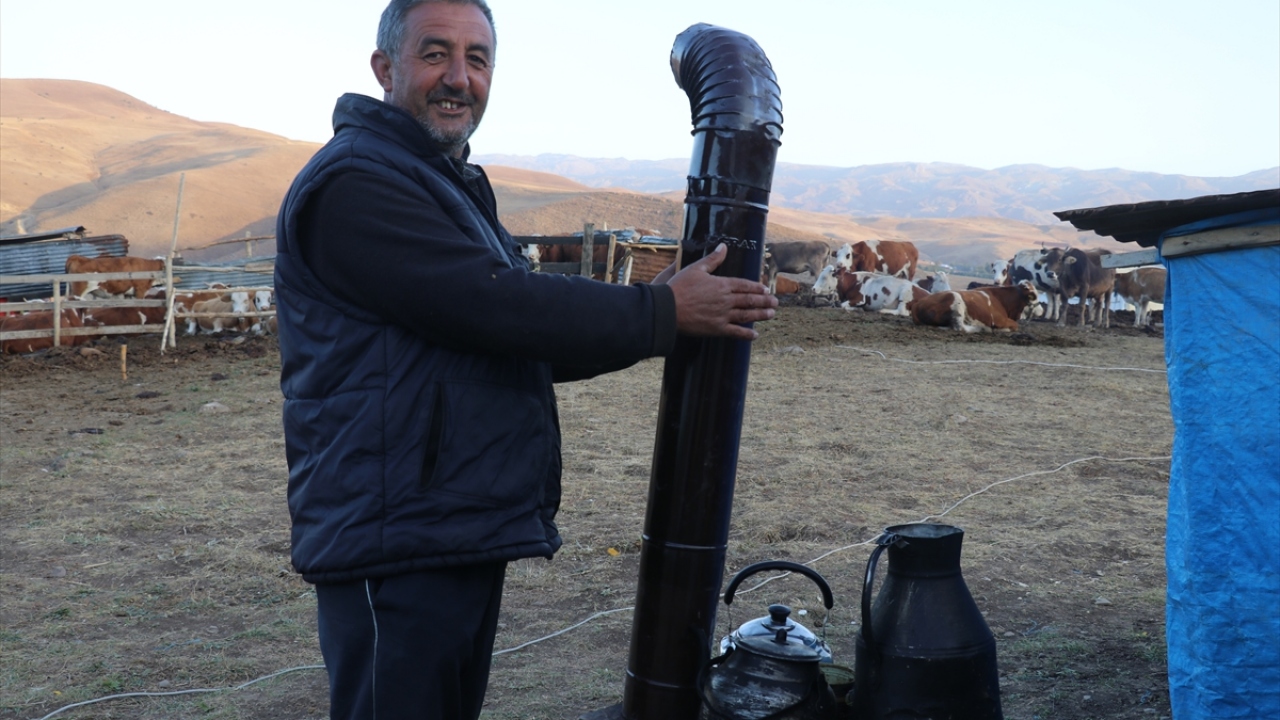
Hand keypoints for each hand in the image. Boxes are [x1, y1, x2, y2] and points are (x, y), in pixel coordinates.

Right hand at [660, 244, 777, 339]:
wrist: (668, 308)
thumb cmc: (679, 287)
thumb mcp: (696, 268)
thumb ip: (713, 259)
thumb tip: (723, 246)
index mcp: (721, 284)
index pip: (744, 285)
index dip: (757, 287)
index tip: (766, 289)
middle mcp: (726, 300)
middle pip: (750, 300)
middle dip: (765, 301)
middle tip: (776, 302)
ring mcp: (723, 315)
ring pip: (747, 315)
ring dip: (761, 315)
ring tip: (771, 314)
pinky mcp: (717, 329)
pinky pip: (736, 332)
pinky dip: (747, 334)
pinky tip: (755, 334)